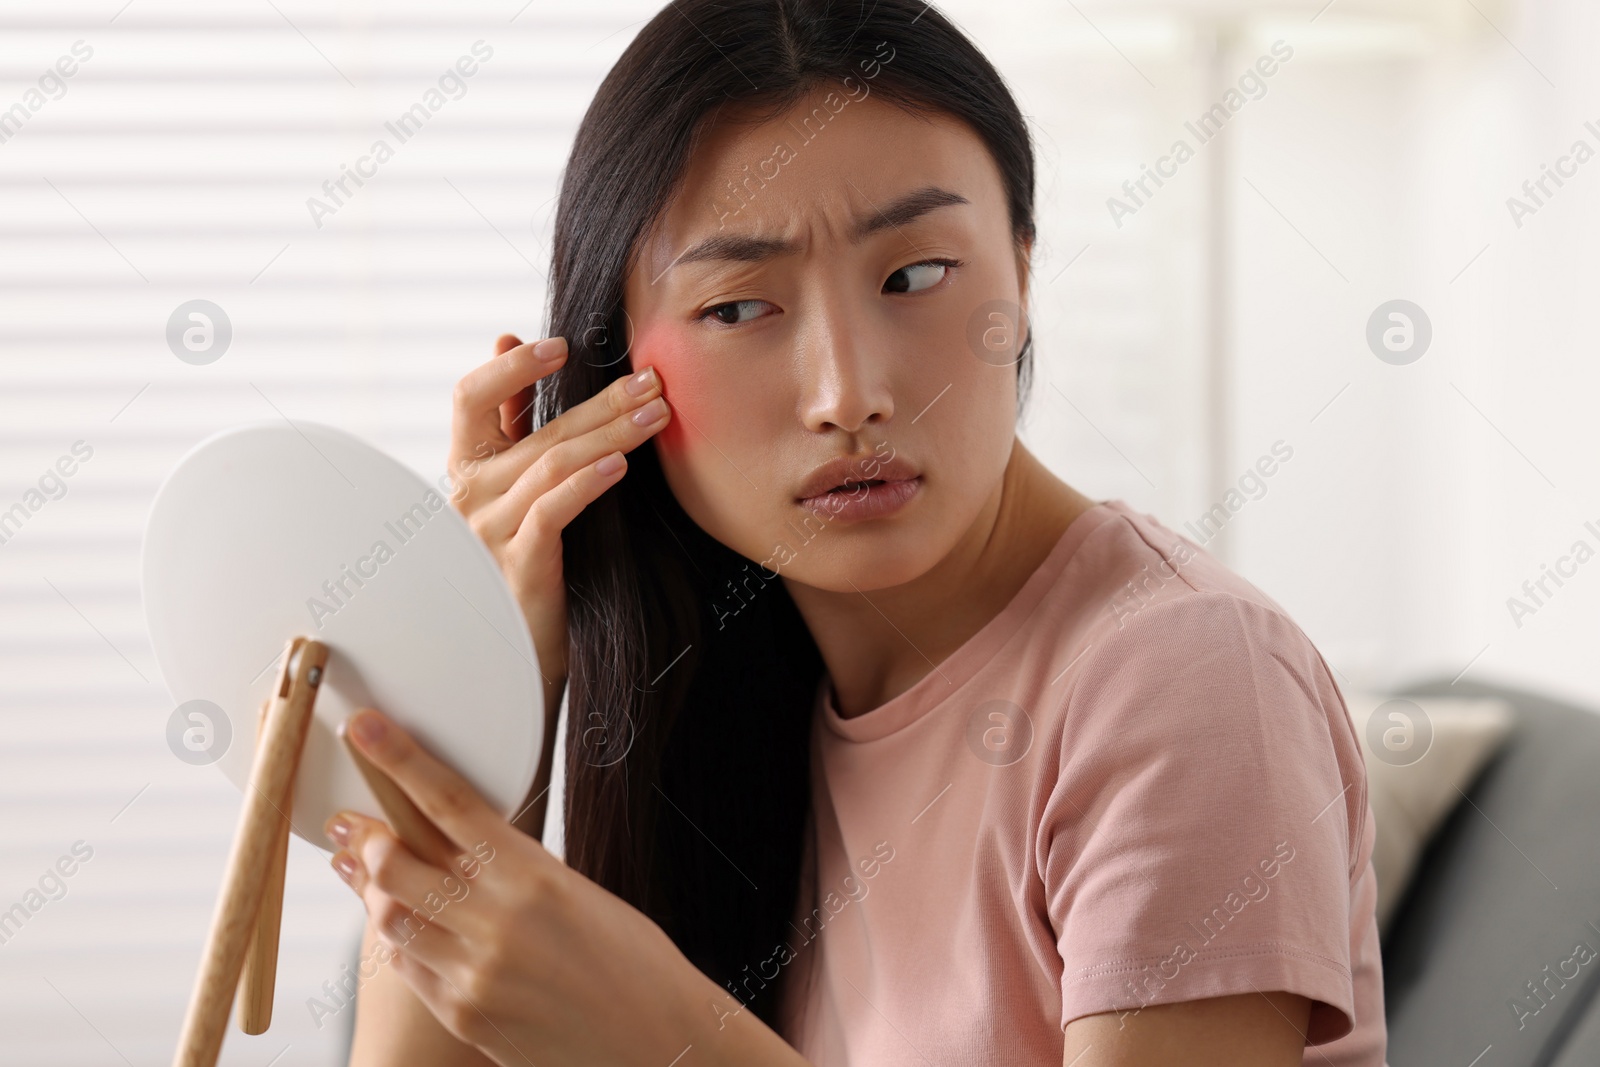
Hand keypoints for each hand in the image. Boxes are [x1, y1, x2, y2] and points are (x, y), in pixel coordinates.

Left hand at [326, 706, 748, 1065]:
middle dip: (362, 833)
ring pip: (389, 916)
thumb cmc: (635, 965)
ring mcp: (473, 973)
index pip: (449, 803)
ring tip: (355, 865)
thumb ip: (518, 870)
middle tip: (344, 818)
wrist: (657, 1043)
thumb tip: (465, 844)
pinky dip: (395, 938)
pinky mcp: (463, 1016)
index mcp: (535, 877)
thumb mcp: (581, 895)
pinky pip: (407, 967)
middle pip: (397, 860)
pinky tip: (393, 923)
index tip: (364, 727)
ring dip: (368, 885)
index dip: (398, 759)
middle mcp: (496, 922)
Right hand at [444, 333, 670, 686]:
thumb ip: (514, 427)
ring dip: (612, 435)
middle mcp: (468, 497)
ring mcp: (487, 532)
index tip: (561, 346)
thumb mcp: (516, 494)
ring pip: (552, 464)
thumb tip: (506, 339)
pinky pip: (552, 513)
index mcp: (468, 472)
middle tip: (653, 380)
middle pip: (537, 431)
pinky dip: (587, 484)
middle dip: (602, 401)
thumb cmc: (521, 571)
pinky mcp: (516, 568)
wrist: (510, 660)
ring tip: (657, 416)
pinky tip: (621, 467)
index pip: (471, 399)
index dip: (512, 369)